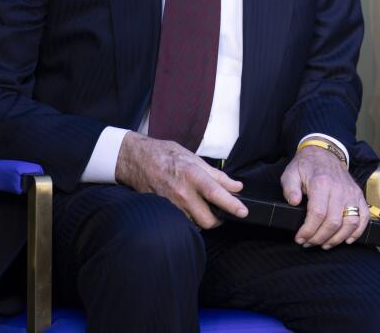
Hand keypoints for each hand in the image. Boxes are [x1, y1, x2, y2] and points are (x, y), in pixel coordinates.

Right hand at [115, 132, 246, 228]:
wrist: (137, 159)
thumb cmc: (166, 155)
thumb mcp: (194, 158)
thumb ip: (217, 175)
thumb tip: (236, 187)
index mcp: (192, 175)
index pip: (216, 194)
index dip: (232, 205)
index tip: (243, 212)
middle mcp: (182, 193)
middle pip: (207, 220)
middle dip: (218, 220)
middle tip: (222, 212)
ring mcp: (171, 204)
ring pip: (195, 223)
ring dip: (203, 219)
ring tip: (204, 206)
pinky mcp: (164, 211)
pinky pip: (183, 220)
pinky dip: (191, 217)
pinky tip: (190, 207)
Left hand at [281, 144, 368, 248]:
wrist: (324, 153)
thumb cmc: (306, 166)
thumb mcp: (291, 173)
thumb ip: (289, 187)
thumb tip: (293, 201)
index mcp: (321, 183)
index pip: (318, 213)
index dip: (308, 230)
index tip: (300, 238)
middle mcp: (339, 188)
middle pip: (333, 222)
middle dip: (319, 237)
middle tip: (308, 243)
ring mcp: (351, 193)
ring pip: (350, 223)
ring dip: (337, 239)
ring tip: (324, 244)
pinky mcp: (359, 196)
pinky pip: (364, 217)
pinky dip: (358, 232)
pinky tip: (346, 239)